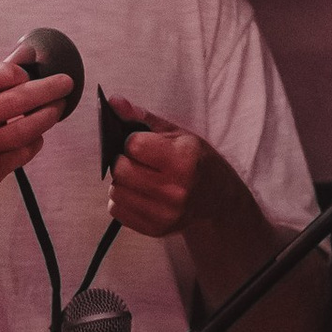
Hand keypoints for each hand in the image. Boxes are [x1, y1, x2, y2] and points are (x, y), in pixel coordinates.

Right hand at [0, 58, 74, 218]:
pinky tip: (37, 136)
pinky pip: (24, 152)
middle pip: (20, 99)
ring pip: (27, 128)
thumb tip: (25, 53)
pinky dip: (36, 141)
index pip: (1, 74)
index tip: (31, 76)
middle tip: (66, 84)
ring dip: (48, 116)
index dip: (23, 73)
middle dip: (49, 89)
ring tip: (57, 109)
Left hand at [104, 97, 224, 240]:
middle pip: (121, 170)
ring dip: (121, 182)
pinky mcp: (156, 229)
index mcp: (183, 160)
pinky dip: (122, 200)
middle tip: (137, 161)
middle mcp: (176, 189)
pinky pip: (117, 211)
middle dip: (123, 161)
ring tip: (139, 178)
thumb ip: (143, 117)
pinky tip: (139, 194)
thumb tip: (113, 102)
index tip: (143, 144)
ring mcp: (166, 213)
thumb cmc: (195, 161)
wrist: (217, 200)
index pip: (133, 145)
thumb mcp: (177, 134)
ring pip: (115, 191)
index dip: (133, 141)